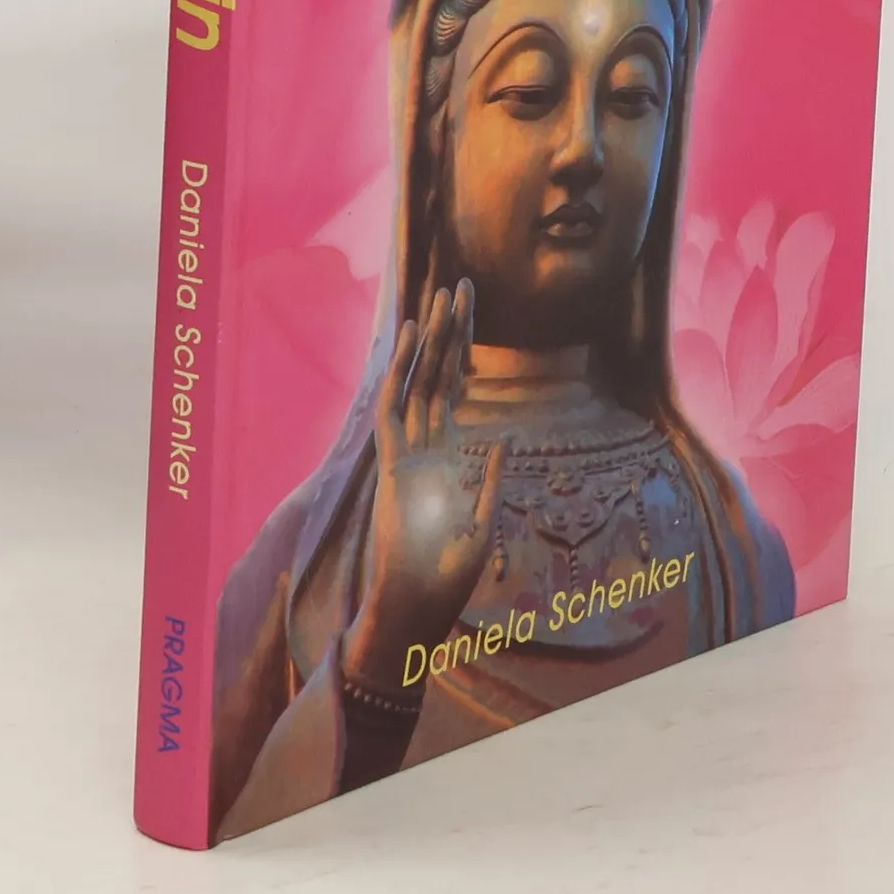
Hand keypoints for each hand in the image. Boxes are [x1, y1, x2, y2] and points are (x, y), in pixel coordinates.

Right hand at [341, 281, 504, 693]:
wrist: (417, 609)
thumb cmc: (448, 579)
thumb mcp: (483, 526)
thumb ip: (488, 483)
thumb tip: (501, 443)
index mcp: (447, 458)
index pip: (455, 391)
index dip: (462, 352)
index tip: (469, 315)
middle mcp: (424, 447)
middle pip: (438, 375)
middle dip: (449, 331)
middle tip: (460, 285)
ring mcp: (406, 453)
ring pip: (418, 382)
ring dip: (429, 340)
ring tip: (439, 297)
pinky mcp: (392, 465)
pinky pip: (394, 408)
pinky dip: (400, 371)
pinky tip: (411, 339)